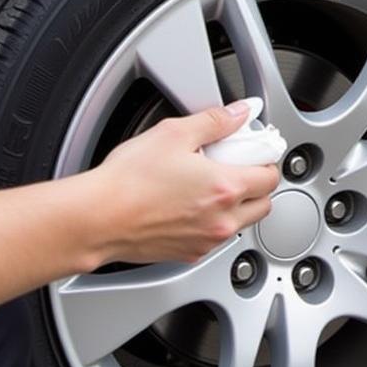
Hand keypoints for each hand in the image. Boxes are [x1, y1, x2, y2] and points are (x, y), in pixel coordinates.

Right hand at [92, 101, 279, 264]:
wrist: (96, 218)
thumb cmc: (128, 181)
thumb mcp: (175, 133)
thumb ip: (215, 121)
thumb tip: (239, 113)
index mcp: (225, 188)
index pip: (271, 177)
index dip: (266, 160)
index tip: (256, 152)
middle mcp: (221, 220)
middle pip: (264, 204)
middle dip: (257, 185)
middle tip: (238, 167)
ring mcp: (206, 241)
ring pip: (241, 224)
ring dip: (238, 206)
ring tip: (212, 186)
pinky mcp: (187, 254)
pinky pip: (215, 239)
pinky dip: (214, 223)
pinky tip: (192, 205)